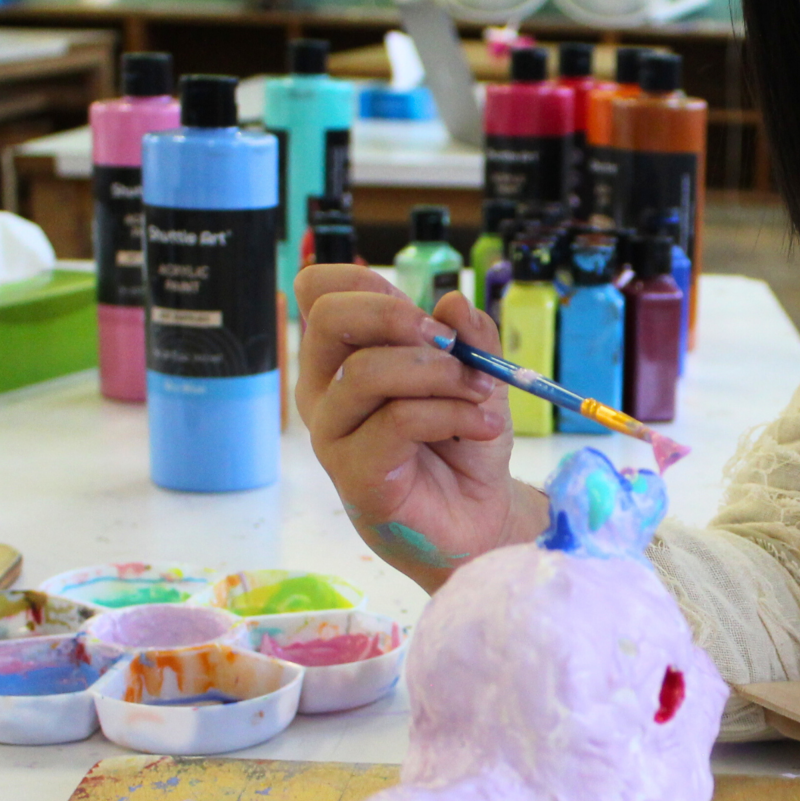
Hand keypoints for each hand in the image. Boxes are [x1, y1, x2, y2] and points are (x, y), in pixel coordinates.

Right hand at [295, 262, 548, 589]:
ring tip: (481, 395)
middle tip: (453, 344)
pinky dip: (453, 414)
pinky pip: (398, 421)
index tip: (427, 315)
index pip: (316, 291)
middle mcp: (323, 390)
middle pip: (328, 319)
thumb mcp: (477, 376)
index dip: (367, 283)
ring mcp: (332, 434)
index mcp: (342, 356)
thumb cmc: (461, 443)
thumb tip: (453, 303)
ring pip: (367, 371)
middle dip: (398, 316)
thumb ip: (471, 337)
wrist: (476, 517)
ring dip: (439, 373)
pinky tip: (483, 426)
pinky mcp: (354, 473)